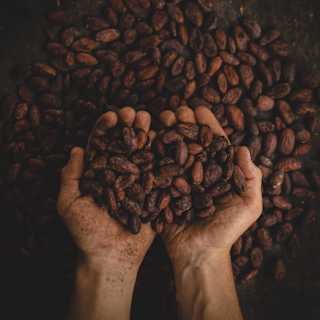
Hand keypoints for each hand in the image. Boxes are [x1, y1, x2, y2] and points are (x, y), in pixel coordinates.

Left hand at [57, 109, 154, 269]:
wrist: (111, 257)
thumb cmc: (86, 233)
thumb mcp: (69, 204)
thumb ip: (70, 177)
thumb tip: (76, 149)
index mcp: (99, 174)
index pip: (101, 145)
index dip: (105, 129)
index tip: (112, 116)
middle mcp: (119, 174)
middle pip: (124, 145)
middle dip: (129, 127)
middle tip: (135, 113)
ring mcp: (138, 182)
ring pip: (143, 154)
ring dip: (147, 136)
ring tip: (153, 119)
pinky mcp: (153, 193)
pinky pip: (160, 172)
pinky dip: (164, 156)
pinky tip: (168, 139)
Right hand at [162, 106, 262, 269]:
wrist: (199, 253)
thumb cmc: (226, 230)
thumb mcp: (249, 206)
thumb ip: (251, 178)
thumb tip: (244, 148)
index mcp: (218, 172)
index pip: (213, 143)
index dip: (207, 125)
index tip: (199, 109)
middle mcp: (197, 172)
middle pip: (190, 141)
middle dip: (184, 123)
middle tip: (177, 111)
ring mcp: (179, 179)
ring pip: (173, 150)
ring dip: (167, 132)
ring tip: (162, 118)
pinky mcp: (163, 189)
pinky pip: (157, 167)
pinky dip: (153, 150)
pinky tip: (148, 136)